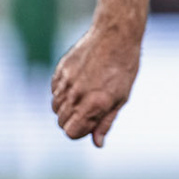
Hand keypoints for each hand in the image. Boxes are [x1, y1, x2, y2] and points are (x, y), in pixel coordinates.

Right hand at [51, 23, 142, 147]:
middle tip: (91, 109)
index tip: (91, 123)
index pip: (71, 132)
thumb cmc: (124, 67)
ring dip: (67, 107)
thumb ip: (106, 121)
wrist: (116, 35)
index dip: (81, 132)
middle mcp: (76, 94)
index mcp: (93, 104)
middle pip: (62, 122)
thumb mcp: (121, 97)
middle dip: (74, 121)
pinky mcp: (61, 69)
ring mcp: (66, 81)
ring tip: (85, 94)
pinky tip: (78, 83)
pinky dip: (62, 92)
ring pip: (55, 107)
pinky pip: (54, 90)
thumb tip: (97, 143)